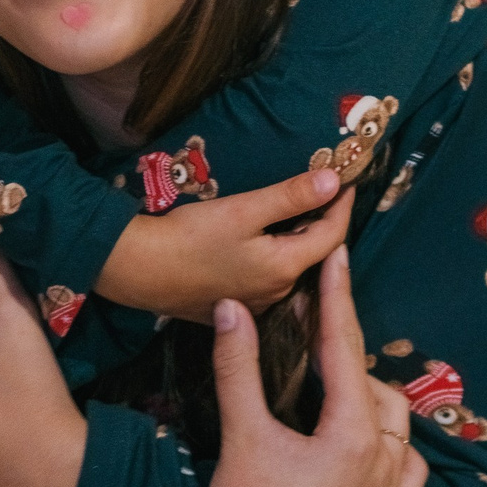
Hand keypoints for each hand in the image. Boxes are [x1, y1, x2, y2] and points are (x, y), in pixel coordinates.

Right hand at [95, 166, 350, 322]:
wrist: (138, 271)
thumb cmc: (190, 237)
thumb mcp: (243, 210)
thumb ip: (290, 196)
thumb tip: (335, 180)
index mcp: (285, 267)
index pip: (333, 235)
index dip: (342, 206)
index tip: (347, 180)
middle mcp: (278, 292)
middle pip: (313, 253)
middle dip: (322, 221)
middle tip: (326, 190)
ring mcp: (256, 303)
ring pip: (291, 266)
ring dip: (298, 239)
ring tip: (297, 210)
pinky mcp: (235, 306)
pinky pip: (269, 278)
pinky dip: (276, 254)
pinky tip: (264, 239)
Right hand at [189, 247, 429, 486]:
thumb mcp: (241, 434)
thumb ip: (238, 366)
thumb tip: (232, 305)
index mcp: (354, 438)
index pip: (345, 351)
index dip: (338, 300)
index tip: (339, 259)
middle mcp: (386, 469)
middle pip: (376, 392)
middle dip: (346, 366)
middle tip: (311, 353)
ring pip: (401, 436)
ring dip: (373, 412)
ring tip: (334, 403)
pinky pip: (408, 479)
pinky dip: (390, 457)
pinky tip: (363, 455)